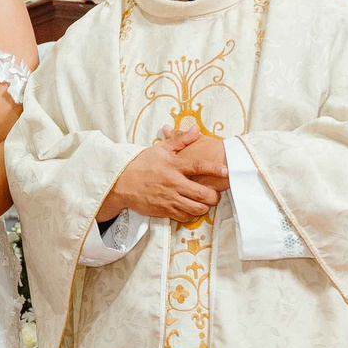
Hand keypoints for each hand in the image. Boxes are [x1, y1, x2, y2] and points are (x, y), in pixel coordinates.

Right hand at [100, 127, 220, 223]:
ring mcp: (169, 199)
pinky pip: (184, 217)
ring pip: (195, 209)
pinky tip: (191, 209)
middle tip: (215, 194)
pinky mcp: (164, 211)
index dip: (214, 169)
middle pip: (202, 194)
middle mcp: (173, 184)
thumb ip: (180, 139)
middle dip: (213, 196)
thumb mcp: (160, 148)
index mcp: (173, 166)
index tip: (226, 171)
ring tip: (205, 202)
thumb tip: (196, 129)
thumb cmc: (141, 164)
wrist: (121, 183)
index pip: (198, 166)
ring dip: (204, 207)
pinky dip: (191, 215)